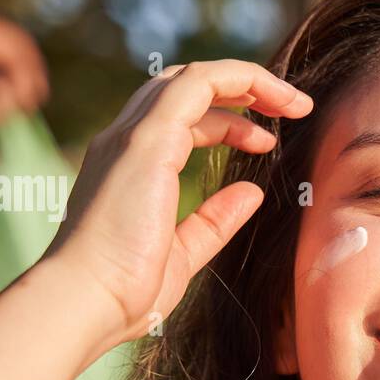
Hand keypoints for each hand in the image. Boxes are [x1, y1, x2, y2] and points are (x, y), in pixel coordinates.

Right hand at [39, 59, 313, 349]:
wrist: (85, 302)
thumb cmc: (123, 291)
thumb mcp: (182, 253)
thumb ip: (214, 220)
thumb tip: (250, 191)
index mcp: (129, 166)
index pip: (179, 116)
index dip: (227, 120)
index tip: (267, 141)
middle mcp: (125, 141)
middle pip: (185, 87)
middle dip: (241, 90)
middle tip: (291, 110)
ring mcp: (133, 136)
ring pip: (194, 78)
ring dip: (249, 81)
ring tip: (295, 104)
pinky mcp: (148, 140)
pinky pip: (199, 84)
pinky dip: (241, 80)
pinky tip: (277, 101)